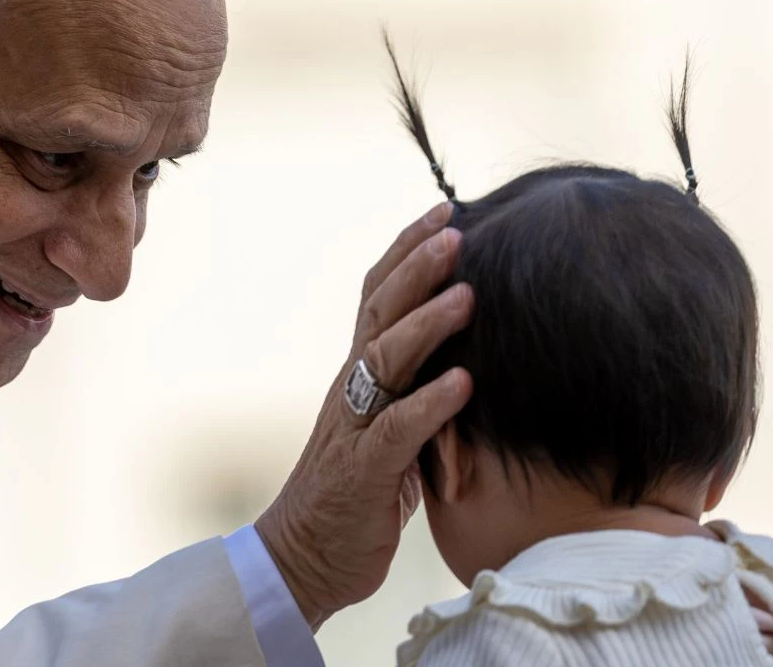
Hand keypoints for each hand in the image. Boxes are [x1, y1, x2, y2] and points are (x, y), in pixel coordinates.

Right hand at [255, 202, 473, 629]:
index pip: (377, 295)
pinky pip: (397, 431)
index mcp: (358, 374)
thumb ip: (416, 388)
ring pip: (384, 360)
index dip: (406, 250)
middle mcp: (351, 389)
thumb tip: (470, 353)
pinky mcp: (363, 473)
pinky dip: (431, 404)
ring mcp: (354, 428)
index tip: (445, 211)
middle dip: (417, 266)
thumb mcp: (392, 430)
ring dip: (427, 325)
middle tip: (456, 229)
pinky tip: (464, 383)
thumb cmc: (358, 495)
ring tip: (468, 296)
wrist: (302, 561)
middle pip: (378, 311)